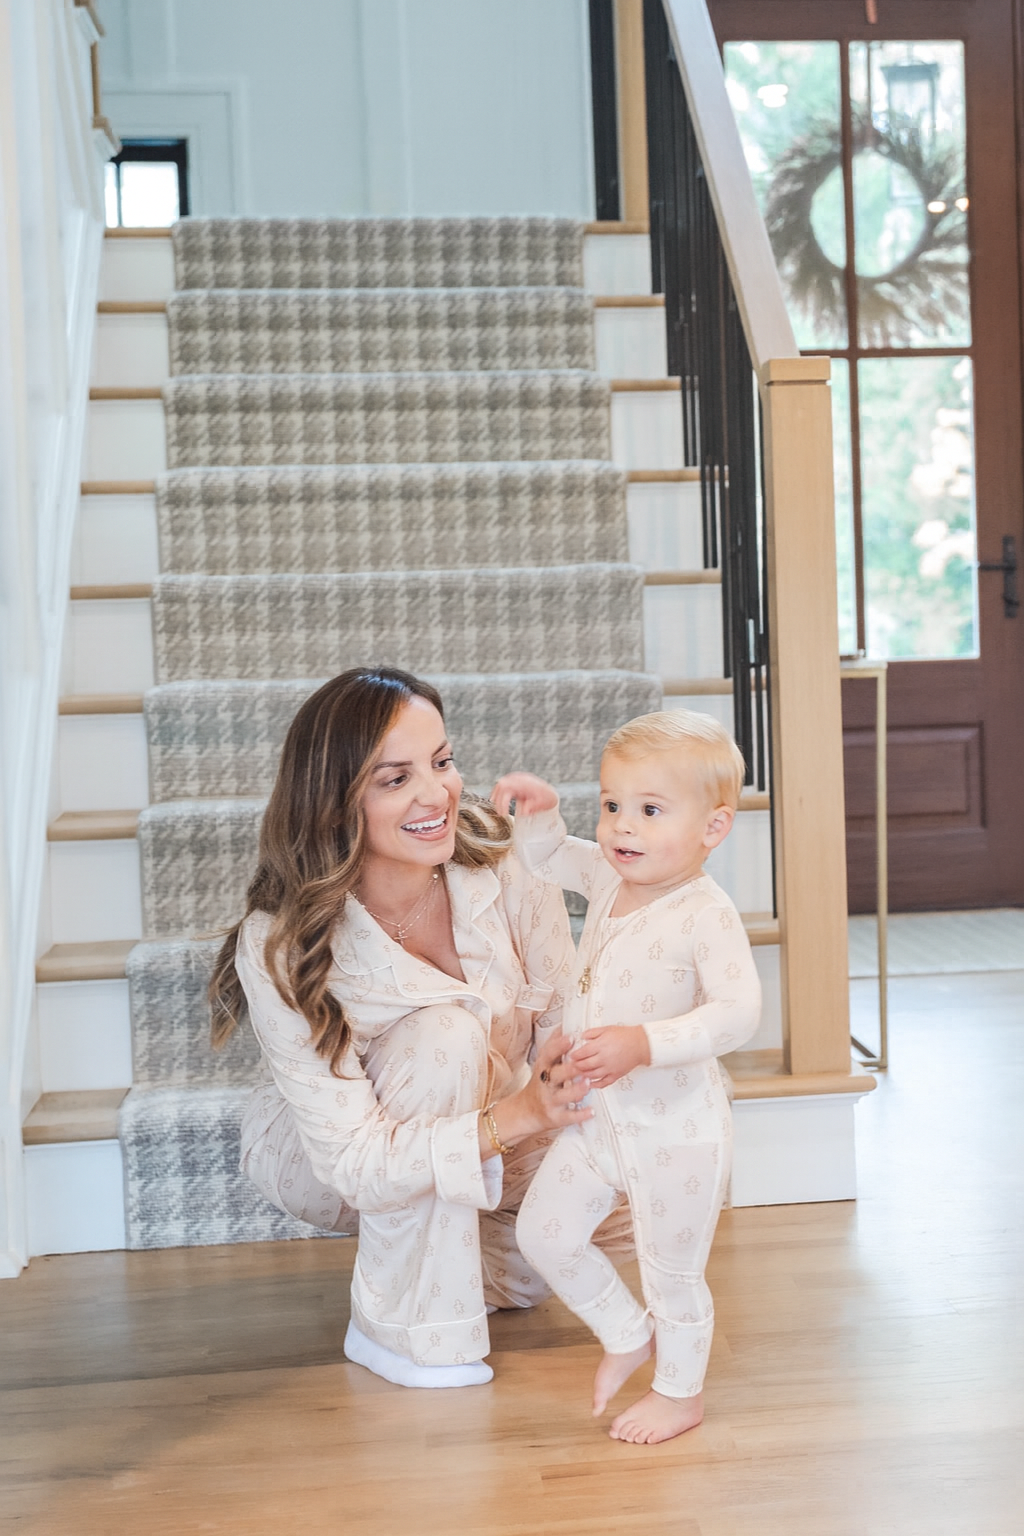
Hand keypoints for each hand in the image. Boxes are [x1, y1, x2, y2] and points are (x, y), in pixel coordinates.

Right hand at [484, 1033, 592, 1155]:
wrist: (526, 1111)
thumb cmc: (539, 1084)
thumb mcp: (543, 1064)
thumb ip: (553, 1047)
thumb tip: (563, 1026)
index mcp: (543, 1069)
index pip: (548, 1055)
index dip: (558, 1046)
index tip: (570, 1038)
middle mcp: (545, 1084)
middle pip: (555, 1075)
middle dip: (568, 1069)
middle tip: (581, 1063)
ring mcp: (550, 1101)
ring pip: (563, 1096)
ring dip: (576, 1090)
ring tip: (588, 1084)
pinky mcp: (556, 1117)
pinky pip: (568, 1116)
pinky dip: (580, 1114)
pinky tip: (591, 1111)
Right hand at [491, 772, 558, 817]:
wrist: (550, 793)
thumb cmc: (546, 799)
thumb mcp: (541, 804)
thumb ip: (532, 807)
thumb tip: (522, 812)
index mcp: (525, 783)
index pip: (507, 788)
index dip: (502, 801)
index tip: (503, 813)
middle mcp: (520, 778)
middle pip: (501, 785)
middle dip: (498, 800)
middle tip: (501, 813)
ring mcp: (517, 778)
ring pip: (501, 783)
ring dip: (497, 796)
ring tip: (499, 809)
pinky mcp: (515, 781)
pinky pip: (503, 784)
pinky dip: (499, 793)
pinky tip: (498, 801)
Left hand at [570, 1026, 649, 1089]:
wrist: (640, 1044)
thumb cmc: (626, 1036)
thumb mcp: (606, 1029)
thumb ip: (592, 1033)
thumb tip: (582, 1036)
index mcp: (600, 1046)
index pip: (582, 1053)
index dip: (574, 1055)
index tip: (571, 1056)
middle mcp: (604, 1058)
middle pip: (585, 1065)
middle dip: (576, 1066)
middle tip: (571, 1065)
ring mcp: (610, 1068)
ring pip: (592, 1075)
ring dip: (583, 1075)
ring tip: (578, 1073)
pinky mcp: (616, 1074)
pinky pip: (604, 1082)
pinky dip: (596, 1085)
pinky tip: (591, 1084)